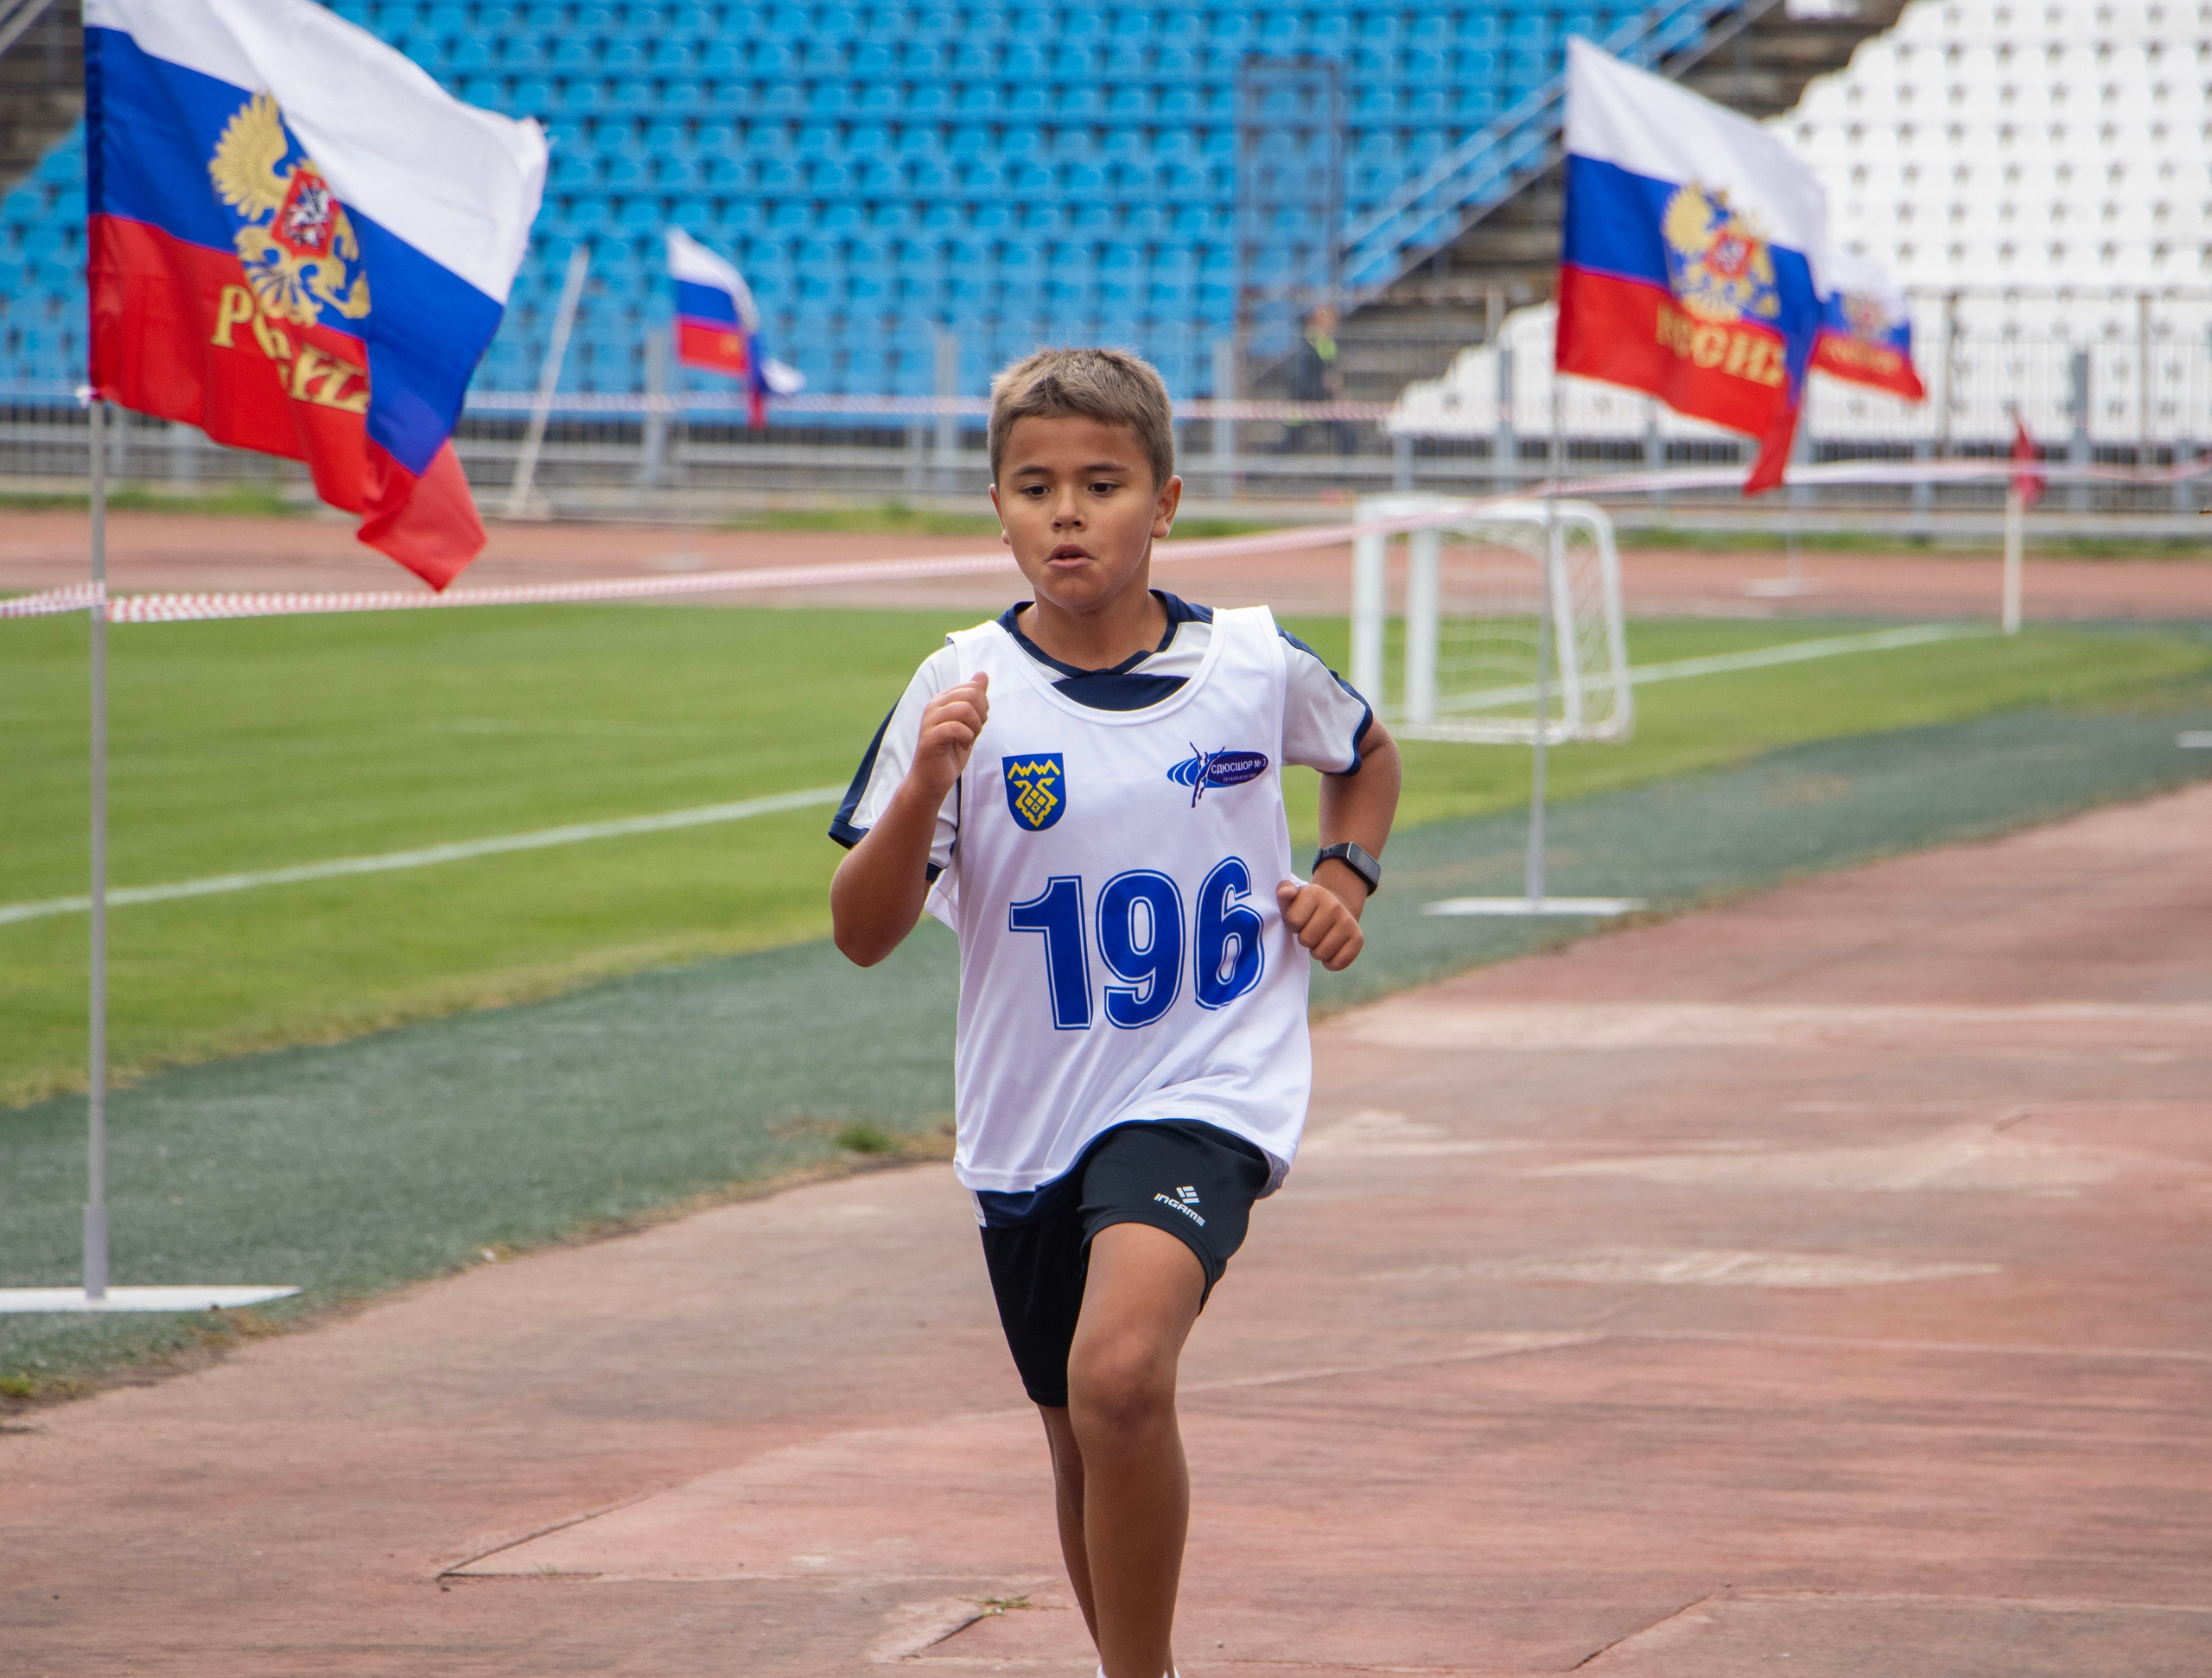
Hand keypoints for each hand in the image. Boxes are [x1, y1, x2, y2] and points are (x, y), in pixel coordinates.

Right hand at [907, 672, 988, 800]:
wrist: (931, 780)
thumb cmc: (950, 752)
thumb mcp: (968, 723)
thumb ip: (975, 700)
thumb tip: (982, 674)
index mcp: (942, 699)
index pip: (973, 688)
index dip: (982, 705)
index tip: (975, 723)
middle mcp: (934, 705)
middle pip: (971, 694)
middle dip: (981, 714)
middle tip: (973, 731)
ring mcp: (930, 720)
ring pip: (965, 709)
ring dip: (975, 727)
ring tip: (968, 738)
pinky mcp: (930, 737)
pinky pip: (957, 727)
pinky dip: (967, 737)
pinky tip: (962, 745)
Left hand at [1277, 876, 1364, 971]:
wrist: (1334, 909)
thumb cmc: (1305, 908)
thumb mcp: (1291, 899)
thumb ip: (1284, 892)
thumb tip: (1284, 892)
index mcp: (1315, 893)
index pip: (1293, 922)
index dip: (1292, 925)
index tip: (1299, 919)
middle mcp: (1334, 906)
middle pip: (1306, 940)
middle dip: (1304, 939)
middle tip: (1309, 931)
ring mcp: (1348, 922)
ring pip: (1321, 953)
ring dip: (1316, 952)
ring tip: (1319, 940)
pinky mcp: (1357, 938)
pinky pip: (1338, 963)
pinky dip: (1330, 963)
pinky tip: (1330, 951)